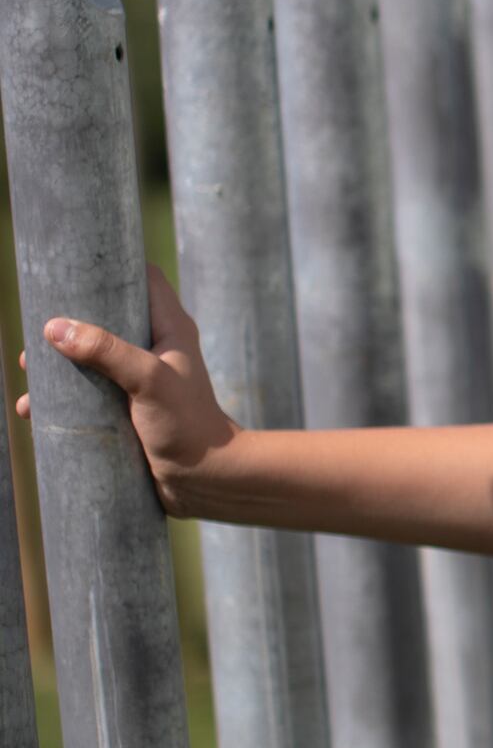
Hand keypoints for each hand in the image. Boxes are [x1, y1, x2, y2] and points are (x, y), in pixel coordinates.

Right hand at [21, 265, 242, 517]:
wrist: (207, 479)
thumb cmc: (188, 424)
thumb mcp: (148, 380)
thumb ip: (106, 351)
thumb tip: (54, 328)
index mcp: (169, 329)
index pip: (143, 280)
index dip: (112, 268)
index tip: (74, 268)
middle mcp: (155, 349)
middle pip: (105, 319)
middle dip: (69, 324)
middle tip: (37, 336)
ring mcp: (140, 380)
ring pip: (90, 359)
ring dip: (58, 366)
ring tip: (30, 374)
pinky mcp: (127, 409)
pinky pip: (87, 394)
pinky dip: (60, 399)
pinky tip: (33, 411)